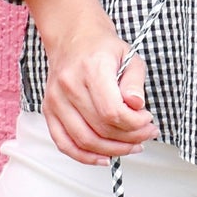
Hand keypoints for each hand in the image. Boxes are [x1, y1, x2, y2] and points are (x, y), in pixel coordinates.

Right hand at [42, 26, 158, 165]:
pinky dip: (85, 156)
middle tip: (146, 134)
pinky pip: (64, 143)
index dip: (134, 124)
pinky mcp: (49, 111)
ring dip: (113, 150)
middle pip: (101, 128)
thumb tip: (137, 106)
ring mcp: (55, 100)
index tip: (147, 120)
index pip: (112, 111)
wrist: (73, 38)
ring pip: (85, 140)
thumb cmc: (102, 48)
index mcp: (91, 68)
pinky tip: (104, 158)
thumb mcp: (129, 57)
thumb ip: (135, 82)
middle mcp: (69, 85)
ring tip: (132, 145)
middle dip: (130, 137)